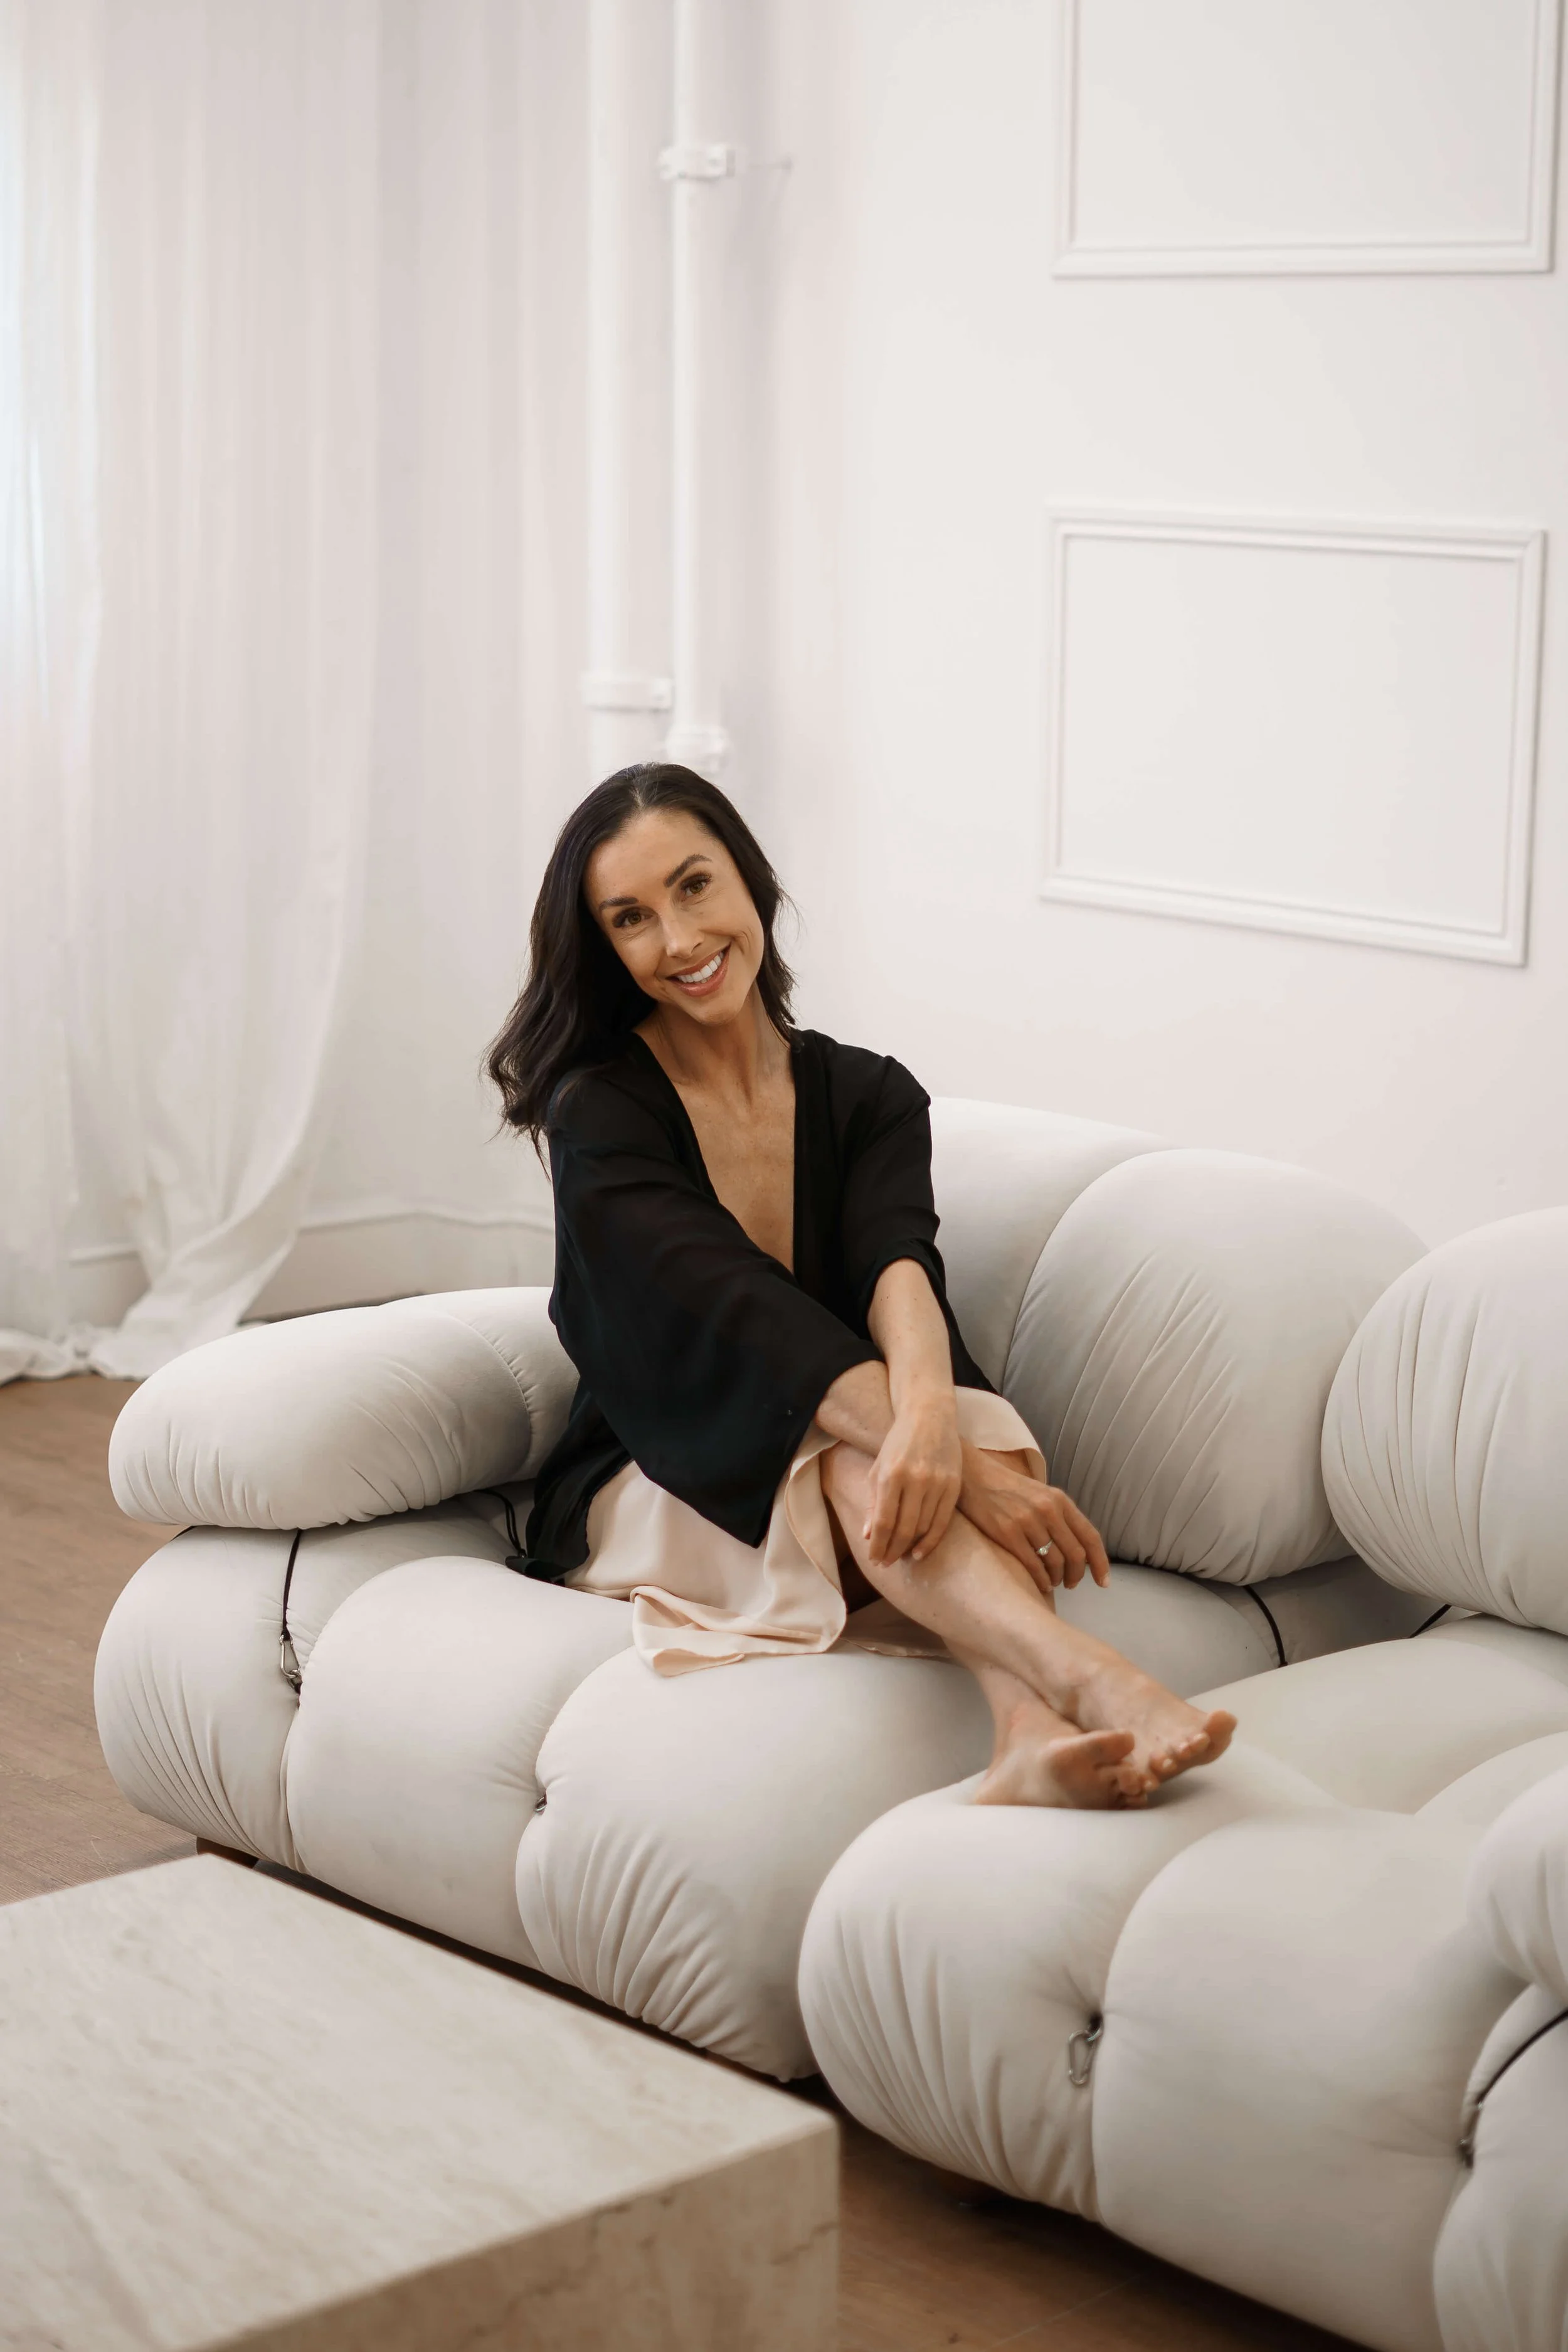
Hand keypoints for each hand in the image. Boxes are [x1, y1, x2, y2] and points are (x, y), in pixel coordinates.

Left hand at [863, 1393, 962, 1566]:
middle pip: (904, 1529)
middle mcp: (915, 1480)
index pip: (884, 1521)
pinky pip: (943, 1522)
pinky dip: (931, 1541)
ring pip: (923, 1527)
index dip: (878, 1545)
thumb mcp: (878, 1469)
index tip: (874, 1559)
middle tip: (885, 1563)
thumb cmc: (898, 1444)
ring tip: (899, 1557)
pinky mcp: (953, 1485)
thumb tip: (868, 1536)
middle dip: (892, 1550)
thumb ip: (873, 1503)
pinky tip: (920, 1552)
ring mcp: (937, 1483)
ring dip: (909, 1547)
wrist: (929, 1417)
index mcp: (891, 1475)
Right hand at [957, 1445, 1110, 1591]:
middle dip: (1077, 1575)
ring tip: (1053, 1582)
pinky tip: (1040, 1583)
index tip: (1103, 1582)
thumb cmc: (1008, 1489)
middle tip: (1071, 1584)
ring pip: (1055, 1562)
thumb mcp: (1041, 1495)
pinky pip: (1033, 1565)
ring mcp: (1028, 1521)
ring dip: (1057, 1579)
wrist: (974, 1477)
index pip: (1090, 1537)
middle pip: (1075, 1554)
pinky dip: (1041, 1580)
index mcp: (1060, 1500)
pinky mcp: (1008, 1533)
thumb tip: (1079, 1550)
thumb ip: (1060, 1516)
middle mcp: (1048, 1510)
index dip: (1101, 1563)